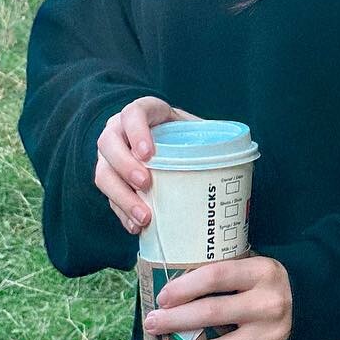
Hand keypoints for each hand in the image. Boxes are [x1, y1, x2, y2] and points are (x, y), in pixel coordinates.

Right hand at [94, 96, 202, 237]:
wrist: (165, 145)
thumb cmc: (182, 135)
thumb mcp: (194, 128)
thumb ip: (208, 135)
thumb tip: (236, 150)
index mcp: (143, 112)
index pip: (133, 113)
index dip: (137, 131)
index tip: (149, 153)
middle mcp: (119, 131)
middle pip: (108, 144)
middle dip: (125, 165)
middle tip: (146, 184)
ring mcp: (110, 156)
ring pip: (103, 173)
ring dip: (122, 196)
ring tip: (144, 217)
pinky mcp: (110, 180)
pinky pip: (108, 197)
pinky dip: (121, 213)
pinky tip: (136, 227)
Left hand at [145, 256, 292, 339]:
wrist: (315, 302)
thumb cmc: (267, 281)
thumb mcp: (253, 264)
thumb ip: (222, 272)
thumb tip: (170, 286)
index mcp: (262, 273)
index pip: (217, 276)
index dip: (185, 287)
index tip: (161, 297)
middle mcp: (269, 305)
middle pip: (212, 313)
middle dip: (175, 320)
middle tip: (150, 324)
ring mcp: (270, 337)